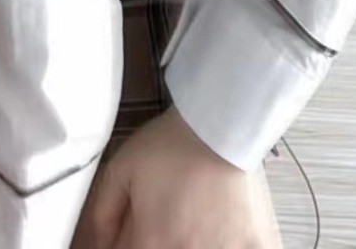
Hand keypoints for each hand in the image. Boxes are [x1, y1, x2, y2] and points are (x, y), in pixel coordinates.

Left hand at [69, 104, 283, 248]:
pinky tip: (227, 236)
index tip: (134, 232)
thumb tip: (95, 248)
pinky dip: (236, 247)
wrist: (222, 119)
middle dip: (160, 241)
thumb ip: (101, 216)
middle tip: (168, 220)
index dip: (128, 245)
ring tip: (194, 221)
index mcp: (150, 244)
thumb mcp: (120, 169)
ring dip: (193, 244)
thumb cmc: (171, 143)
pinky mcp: (260, 246)